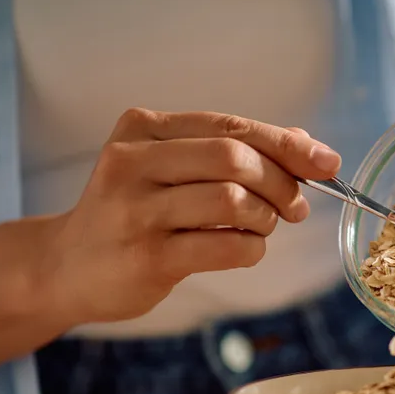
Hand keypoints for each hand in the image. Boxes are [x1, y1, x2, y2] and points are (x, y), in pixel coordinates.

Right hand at [38, 108, 340, 325]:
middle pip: (234, 158)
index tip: (327, 162)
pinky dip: (251, 249)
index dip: (286, 144)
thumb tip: (309, 146)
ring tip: (262, 228)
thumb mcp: (171, 168)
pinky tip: (244, 249)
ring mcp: (136, 210)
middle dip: (280, 183)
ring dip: (266, 219)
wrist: (67, 267)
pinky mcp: (146, 257)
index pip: (230, 126)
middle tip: (294, 208)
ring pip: (233, 201)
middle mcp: (132, 162)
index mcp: (142, 128)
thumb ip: (233, 151)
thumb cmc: (134, 213)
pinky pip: (225, 247)